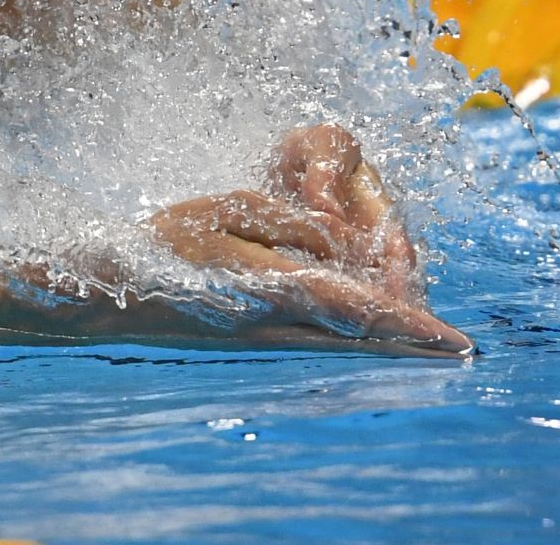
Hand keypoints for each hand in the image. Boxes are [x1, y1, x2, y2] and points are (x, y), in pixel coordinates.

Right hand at [150, 124, 470, 355]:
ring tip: (419, 339)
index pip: (354, 307)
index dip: (405, 323)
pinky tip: (355, 332)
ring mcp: (259, 339)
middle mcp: (271, 325)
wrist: (106, 296)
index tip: (453, 340)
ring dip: (380, 339)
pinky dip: (345, 336)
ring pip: (337, 340)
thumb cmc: (159, 246)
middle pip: (356, 337)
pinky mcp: (246, 340)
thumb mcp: (221, 212)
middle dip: (405, 340)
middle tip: (453, 347)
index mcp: (267, 291)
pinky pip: (310, 338)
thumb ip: (284, 223)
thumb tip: (334, 246)